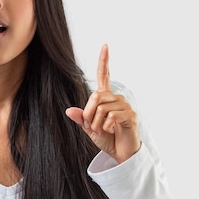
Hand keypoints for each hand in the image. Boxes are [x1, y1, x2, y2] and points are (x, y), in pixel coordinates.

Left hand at [65, 44, 139, 162]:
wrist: (121, 153)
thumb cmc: (107, 139)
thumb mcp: (89, 128)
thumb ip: (81, 119)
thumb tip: (68, 111)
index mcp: (106, 98)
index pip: (104, 75)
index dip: (104, 61)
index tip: (105, 45)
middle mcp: (117, 98)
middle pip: (96, 96)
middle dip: (88, 113)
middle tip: (91, 126)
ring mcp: (125, 106)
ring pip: (102, 107)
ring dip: (96, 123)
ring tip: (102, 130)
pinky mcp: (130, 116)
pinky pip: (110, 116)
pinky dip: (105, 126)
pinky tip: (110, 130)